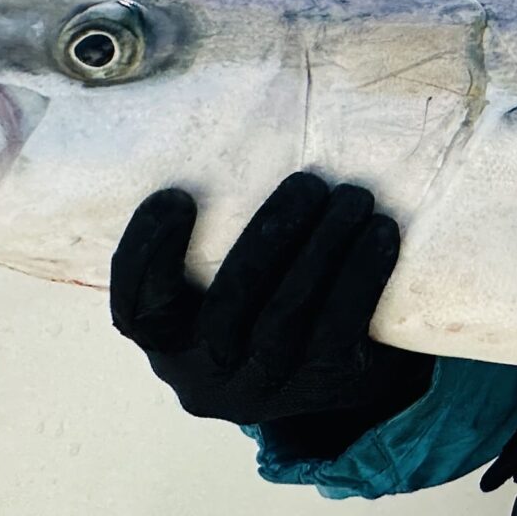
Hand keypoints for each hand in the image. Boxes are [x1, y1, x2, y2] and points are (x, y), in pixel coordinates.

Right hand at [110, 171, 435, 454]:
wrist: (337, 375)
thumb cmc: (267, 302)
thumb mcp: (222, 288)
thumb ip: (211, 239)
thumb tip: (229, 129)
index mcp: (169, 343)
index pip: (136, 309)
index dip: (147, 255)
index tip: (177, 196)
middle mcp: (208, 375)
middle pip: (227, 306)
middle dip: (269, 236)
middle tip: (308, 183)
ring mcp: (266, 386)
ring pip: (287, 314)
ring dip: (323, 246)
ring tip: (352, 198)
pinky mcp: (325, 385)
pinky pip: (341, 326)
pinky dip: (362, 275)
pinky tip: (380, 233)